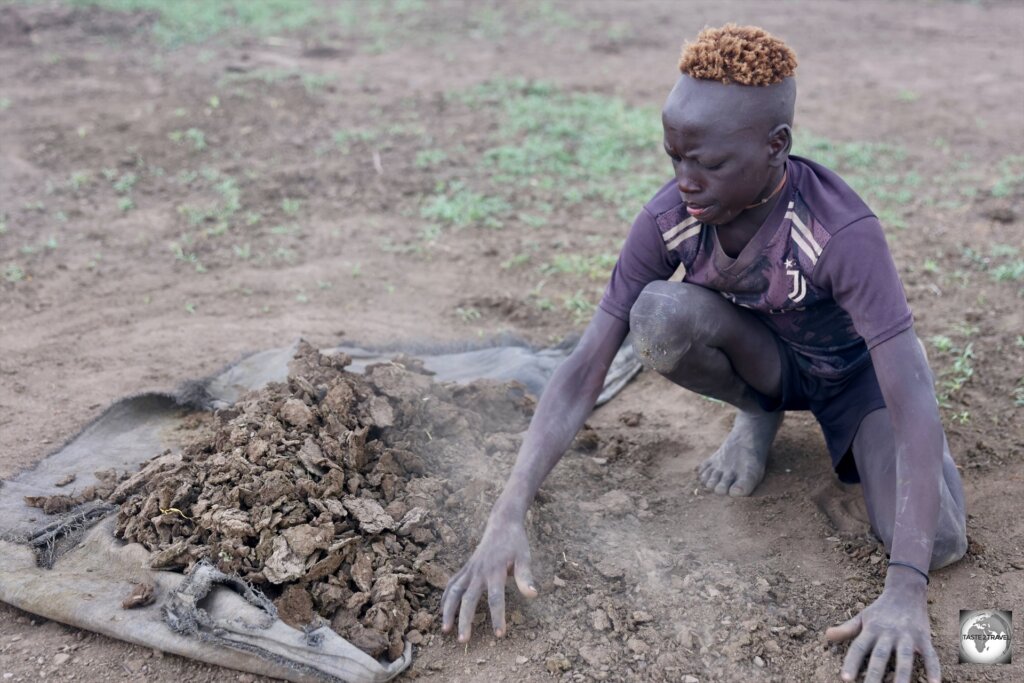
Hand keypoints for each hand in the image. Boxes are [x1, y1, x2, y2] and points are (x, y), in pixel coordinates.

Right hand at [440, 514, 537, 641]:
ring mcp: (469, 570)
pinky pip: (452, 584)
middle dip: (465, 620)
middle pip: (468, 599)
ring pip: (453, 592)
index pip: (495, 597)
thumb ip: (526, 577)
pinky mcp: (465, 569)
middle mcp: (478, 571)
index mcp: (495, 570)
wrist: (502, 523)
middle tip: (464, 641)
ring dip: (448, 611)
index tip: (499, 634)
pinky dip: (445, 598)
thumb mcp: (524, 557)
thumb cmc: (515, 543)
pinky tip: (442, 611)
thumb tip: (533, 595)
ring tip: (445, 630)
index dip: (497, 616)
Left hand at [826, 570, 939, 682]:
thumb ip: (846, 629)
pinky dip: (934, 669)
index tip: (846, 679)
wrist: (906, 590)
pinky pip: (930, 655)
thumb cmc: (881, 609)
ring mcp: (907, 636)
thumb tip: (826, 635)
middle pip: (880, 656)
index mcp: (872, 629)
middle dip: (874, 675)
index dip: (851, 663)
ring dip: (902, 676)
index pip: (859, 648)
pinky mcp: (924, 638)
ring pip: (905, 658)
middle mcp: (889, 633)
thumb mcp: (862, 617)